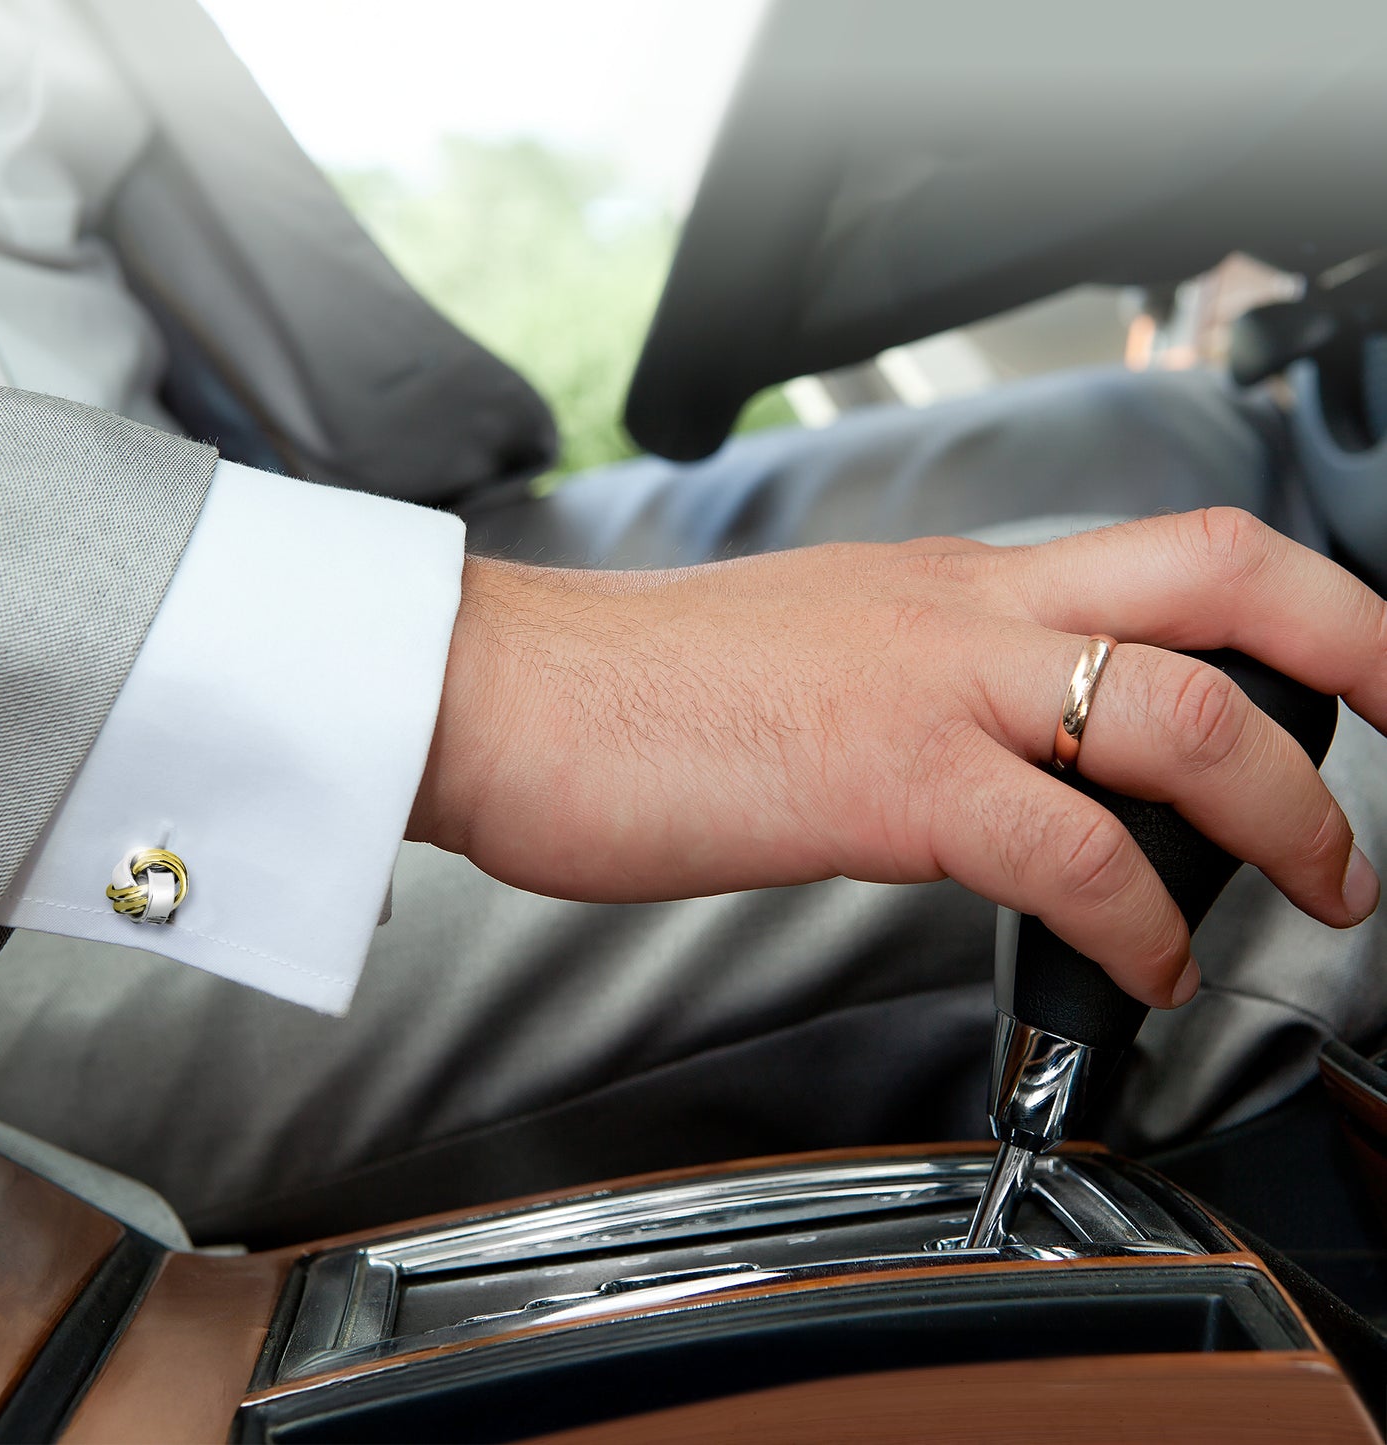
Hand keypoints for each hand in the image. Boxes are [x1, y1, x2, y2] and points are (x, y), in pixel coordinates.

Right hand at [409, 508, 1386, 1009]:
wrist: (505, 692)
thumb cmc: (629, 687)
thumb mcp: (805, 652)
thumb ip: (908, 685)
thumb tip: (979, 754)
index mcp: (940, 579)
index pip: (1157, 555)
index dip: (1280, 602)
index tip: (1329, 669)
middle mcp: (957, 609)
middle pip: (1221, 579)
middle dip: (1353, 646)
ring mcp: (927, 685)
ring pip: (1179, 713)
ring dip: (1285, 809)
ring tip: (1316, 884)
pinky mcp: (882, 780)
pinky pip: (1070, 851)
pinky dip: (1143, 921)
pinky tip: (1146, 966)